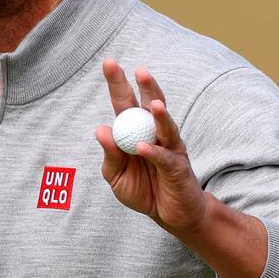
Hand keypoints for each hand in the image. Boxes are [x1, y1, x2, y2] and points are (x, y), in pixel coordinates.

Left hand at [94, 58, 207, 232]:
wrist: (169, 215)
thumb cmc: (142, 190)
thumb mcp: (116, 176)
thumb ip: (110, 154)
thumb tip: (101, 129)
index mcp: (134, 132)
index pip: (125, 102)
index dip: (118, 83)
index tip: (109, 62)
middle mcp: (153, 133)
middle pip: (150, 105)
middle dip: (146, 87)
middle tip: (138, 70)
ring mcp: (169, 147)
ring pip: (165, 126)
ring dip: (160, 115)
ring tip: (155, 105)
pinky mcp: (177, 167)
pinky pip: (165, 157)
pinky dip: (154, 153)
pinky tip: (143, 148)